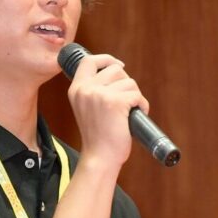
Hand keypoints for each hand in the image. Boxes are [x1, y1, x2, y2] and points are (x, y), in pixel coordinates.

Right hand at [67, 53, 148, 173]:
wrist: (99, 158)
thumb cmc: (98, 137)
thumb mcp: (87, 108)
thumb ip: (94, 90)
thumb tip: (117, 70)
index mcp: (76, 89)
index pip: (89, 61)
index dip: (106, 59)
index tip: (118, 65)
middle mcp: (85, 89)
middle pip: (115, 69)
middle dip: (126, 83)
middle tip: (126, 101)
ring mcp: (99, 95)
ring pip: (129, 82)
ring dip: (135, 96)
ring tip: (130, 112)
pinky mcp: (115, 103)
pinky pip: (136, 95)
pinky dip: (142, 105)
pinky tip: (136, 115)